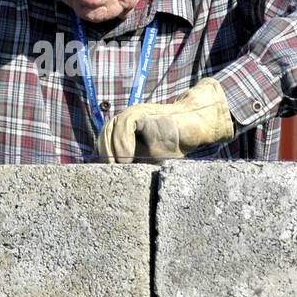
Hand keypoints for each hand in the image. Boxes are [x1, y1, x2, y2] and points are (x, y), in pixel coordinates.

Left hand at [95, 77, 234, 162]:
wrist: (193, 127)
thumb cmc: (174, 145)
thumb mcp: (151, 160)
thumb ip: (134, 165)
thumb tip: (118, 184)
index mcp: (125, 132)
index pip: (104, 144)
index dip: (103, 158)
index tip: (104, 176)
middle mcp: (125, 122)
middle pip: (103, 137)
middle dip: (104, 155)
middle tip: (111, 175)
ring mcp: (132, 114)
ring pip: (110, 130)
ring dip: (111, 150)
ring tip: (118, 168)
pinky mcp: (141, 112)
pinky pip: (124, 125)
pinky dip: (122, 142)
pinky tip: (127, 158)